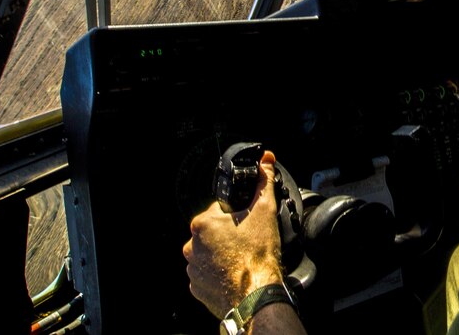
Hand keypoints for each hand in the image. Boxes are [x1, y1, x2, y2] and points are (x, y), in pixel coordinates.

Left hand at [184, 150, 283, 316]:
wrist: (256, 296)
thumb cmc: (258, 256)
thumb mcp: (265, 211)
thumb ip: (264, 183)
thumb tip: (266, 161)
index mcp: (203, 224)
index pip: (219, 211)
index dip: (237, 216)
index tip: (248, 226)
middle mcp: (192, 246)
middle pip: (213, 233)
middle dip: (229, 236)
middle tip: (248, 243)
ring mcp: (193, 269)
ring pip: (210, 254)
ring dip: (223, 255)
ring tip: (243, 260)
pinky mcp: (198, 288)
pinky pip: (208, 275)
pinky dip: (219, 274)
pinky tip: (235, 275)